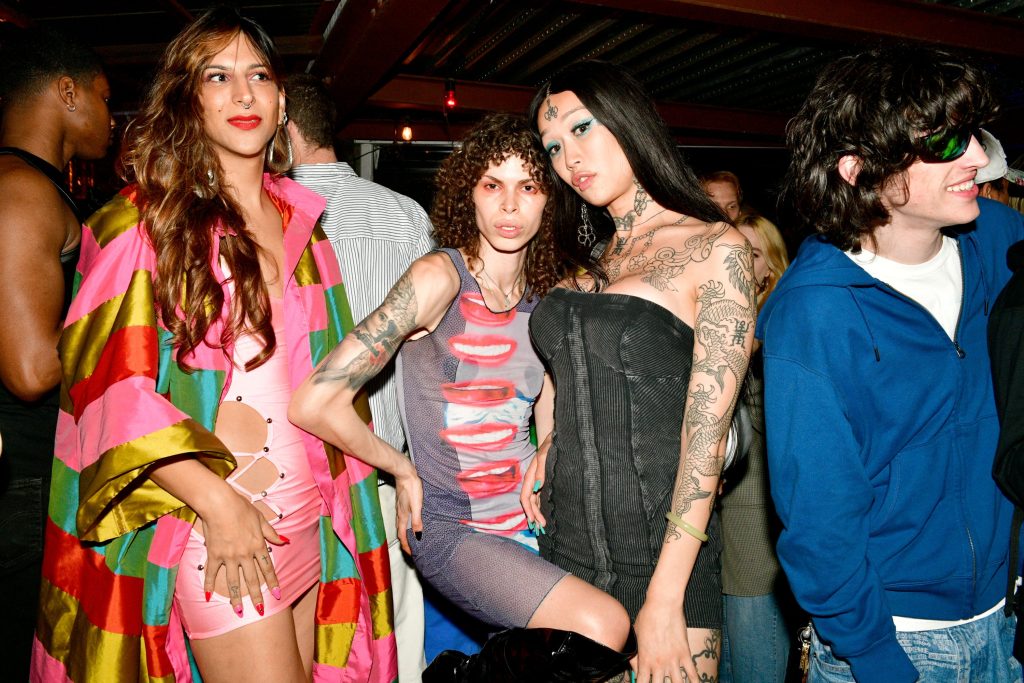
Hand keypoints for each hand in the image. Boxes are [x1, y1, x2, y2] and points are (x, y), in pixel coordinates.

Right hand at [199, 487, 285, 617]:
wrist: (220, 504)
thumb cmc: (241, 507)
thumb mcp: (261, 518)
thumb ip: (271, 533)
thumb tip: (285, 541)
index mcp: (258, 545)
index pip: (268, 568)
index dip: (273, 582)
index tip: (277, 594)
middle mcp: (245, 554)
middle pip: (252, 579)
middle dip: (257, 597)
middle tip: (260, 610)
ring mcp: (229, 556)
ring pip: (233, 582)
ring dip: (236, 598)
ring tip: (238, 611)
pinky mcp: (213, 554)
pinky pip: (211, 573)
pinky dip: (208, 585)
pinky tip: (207, 597)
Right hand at [394, 462, 422, 554]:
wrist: (405, 473)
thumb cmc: (411, 488)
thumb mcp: (417, 505)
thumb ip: (417, 520)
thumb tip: (418, 535)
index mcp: (403, 516)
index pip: (402, 535)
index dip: (406, 546)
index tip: (411, 554)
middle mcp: (400, 514)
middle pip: (401, 532)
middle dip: (406, 542)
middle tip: (413, 549)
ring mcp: (400, 508)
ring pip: (401, 525)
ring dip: (406, 534)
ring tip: (413, 539)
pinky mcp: (402, 503)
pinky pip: (403, 518)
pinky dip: (407, 525)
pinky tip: (412, 522)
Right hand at [520, 437, 549, 529]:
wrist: (555, 438)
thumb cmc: (550, 446)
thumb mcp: (546, 457)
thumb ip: (541, 472)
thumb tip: (538, 487)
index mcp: (530, 476)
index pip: (526, 497)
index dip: (528, 510)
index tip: (533, 520)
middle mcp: (533, 481)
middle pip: (530, 502)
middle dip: (534, 515)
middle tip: (541, 527)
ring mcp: (538, 482)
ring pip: (535, 501)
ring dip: (537, 513)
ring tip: (542, 524)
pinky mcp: (544, 481)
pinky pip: (540, 497)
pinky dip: (541, 506)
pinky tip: (545, 513)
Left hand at [633, 599, 695, 682]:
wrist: (663, 605)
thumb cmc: (647, 617)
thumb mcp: (636, 635)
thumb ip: (635, 654)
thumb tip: (634, 666)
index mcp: (645, 659)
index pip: (642, 682)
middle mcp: (659, 663)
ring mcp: (673, 659)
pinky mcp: (685, 653)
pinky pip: (692, 673)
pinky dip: (694, 682)